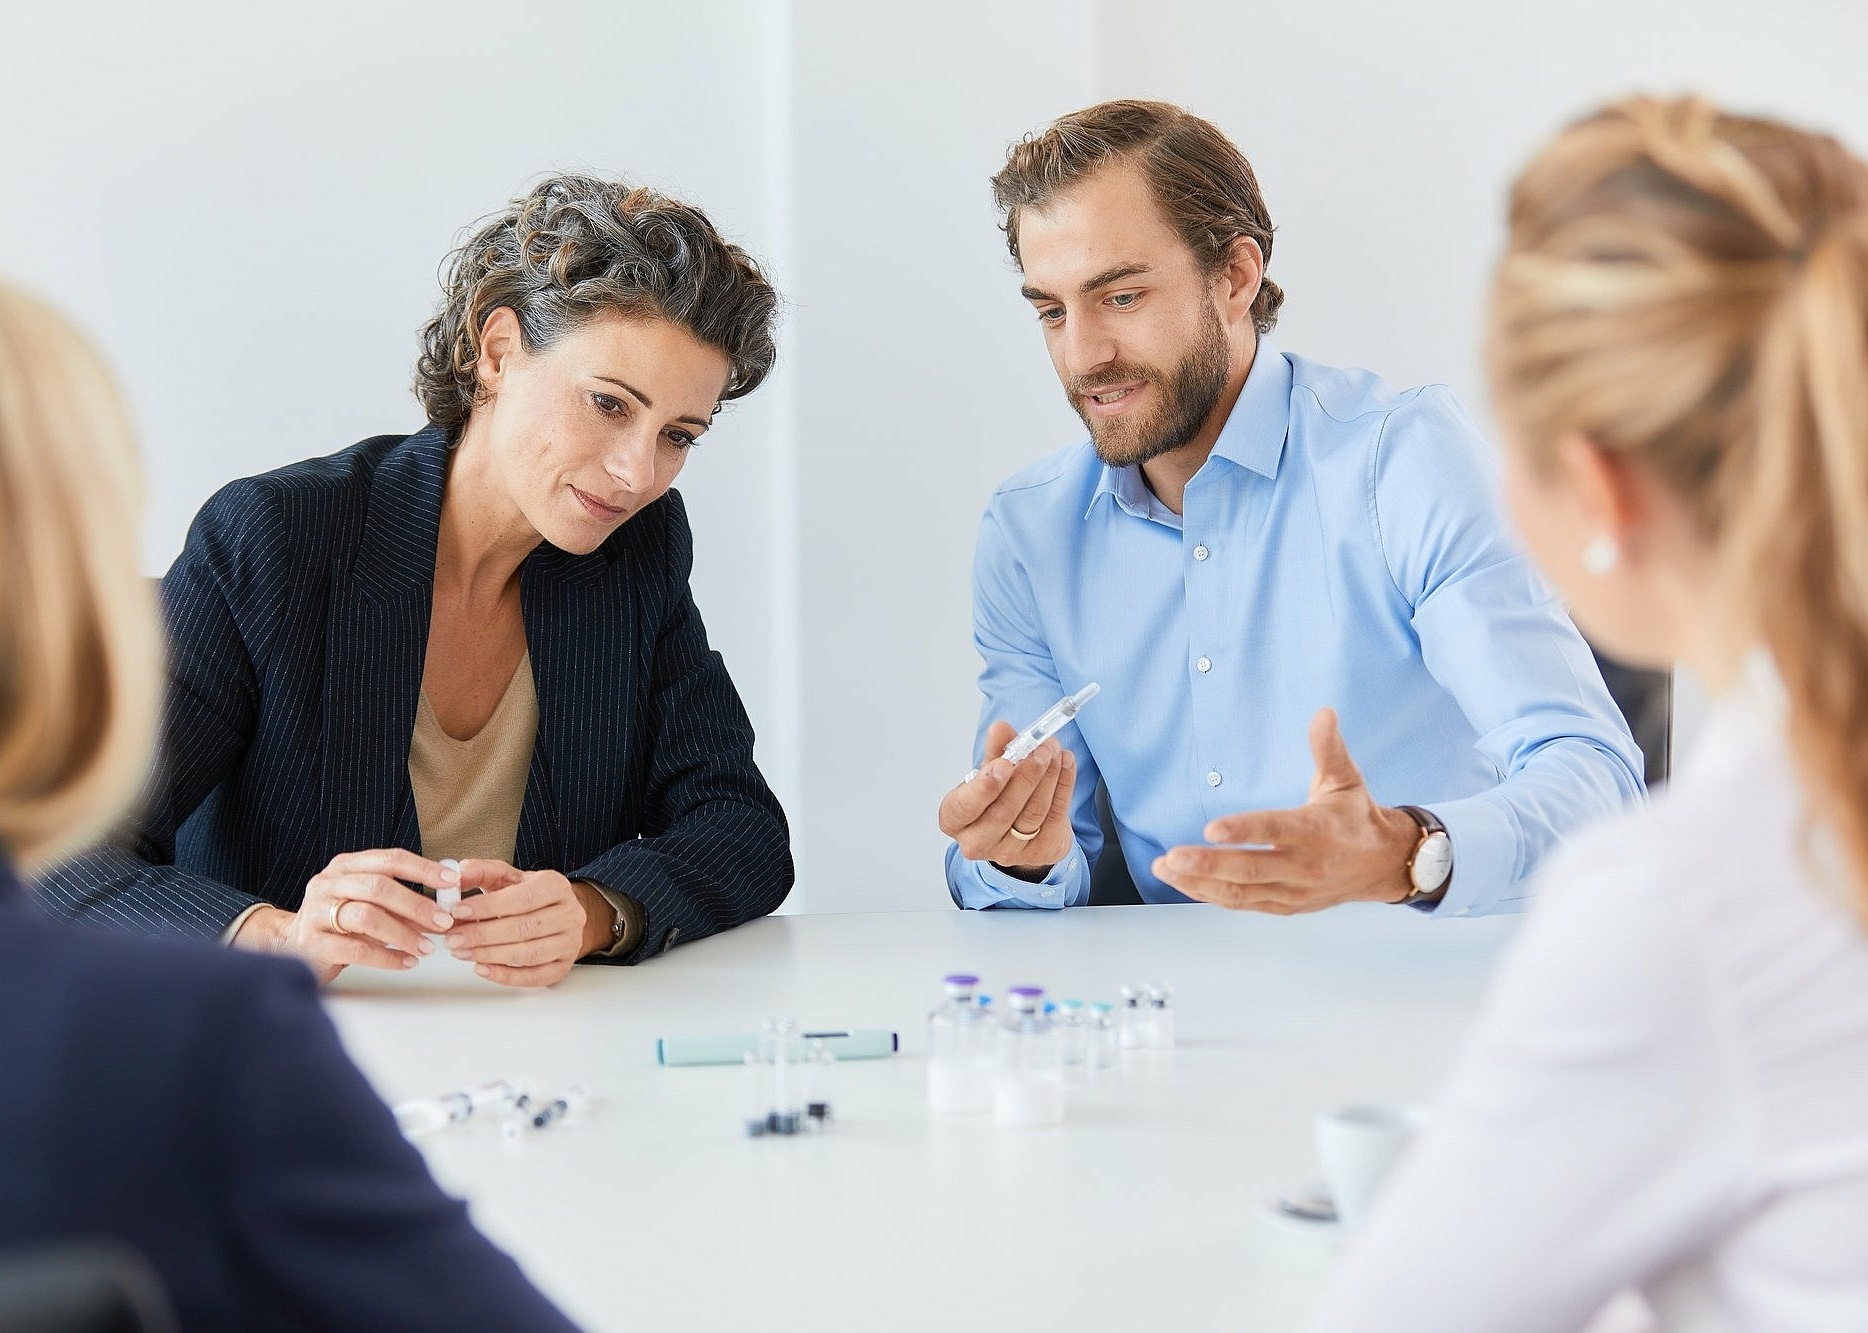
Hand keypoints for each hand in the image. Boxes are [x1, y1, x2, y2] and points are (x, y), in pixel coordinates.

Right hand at [233, 849, 459, 983]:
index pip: (389, 859)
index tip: (452, 881)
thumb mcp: (371, 904)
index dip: (423, 869)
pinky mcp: (312, 943)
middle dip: (417, 904)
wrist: (294, 945)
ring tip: (427, 948)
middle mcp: (328, 883)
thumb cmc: (340, 922)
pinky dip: (387, 957)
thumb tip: (445, 906)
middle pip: (379, 887)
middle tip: (444, 922)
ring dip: (403, 933)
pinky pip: (355, 949)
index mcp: (346, 866)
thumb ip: (402, 903)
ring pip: (366, 916)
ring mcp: (316, 912)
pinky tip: (407, 962)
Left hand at [442, 861, 594, 987]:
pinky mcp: (563, 967)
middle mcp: (569, 914)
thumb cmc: (528, 896)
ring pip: (529, 954)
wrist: (557, 914)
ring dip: (490, 955)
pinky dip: (505, 976)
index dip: (488, 907)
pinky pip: (534, 977)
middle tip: (453, 938)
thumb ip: (481, 872)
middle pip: (525, 928)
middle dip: (483, 935)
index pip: (522, 898)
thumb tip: (458, 875)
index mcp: (556, 886)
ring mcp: (569, 943)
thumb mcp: (507, 877)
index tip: (458, 911)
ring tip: (461, 952)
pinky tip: (481, 968)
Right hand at [938, 722, 1075, 878]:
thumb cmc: (997, 796)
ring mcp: (1009, 852)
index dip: (984, 787)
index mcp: (955, 820)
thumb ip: (995, 750)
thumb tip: (1000, 729)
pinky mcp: (1040, 853)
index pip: (964, 807)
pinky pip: (1055, 816)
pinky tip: (1066, 764)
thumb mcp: (990, 772)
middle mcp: (977, 841)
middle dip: (1026, 775)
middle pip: (1004, 810)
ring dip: (1049, 777)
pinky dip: (1063, 786)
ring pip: (1033, 812)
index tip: (1004, 764)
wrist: (1020, 829)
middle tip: (1041, 749)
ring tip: (1054, 751)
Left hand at [1153, 708, 1418, 914]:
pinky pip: (1243, 903)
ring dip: (1200, 882)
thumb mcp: (1346, 779)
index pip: (1275, 830)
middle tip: (1172, 856)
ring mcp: (1293, 890)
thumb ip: (1328, 748)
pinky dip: (1211, 895)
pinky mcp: (1286, 905)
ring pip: (1241, 891)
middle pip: (1250, 869)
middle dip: (1207, 864)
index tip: (1212, 828)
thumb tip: (1324, 713)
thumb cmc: (1356, 817)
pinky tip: (1184, 883)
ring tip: (1164, 868)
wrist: (1384, 864)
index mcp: (1316, 830)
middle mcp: (1304, 865)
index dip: (1244, 831)